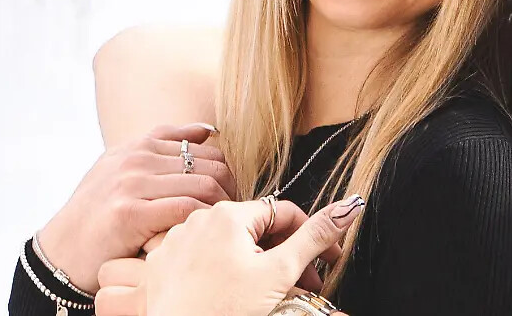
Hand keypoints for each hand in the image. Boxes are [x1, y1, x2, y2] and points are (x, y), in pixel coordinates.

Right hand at [37, 123, 234, 292]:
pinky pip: (187, 208)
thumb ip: (158, 151)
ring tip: (229, 223)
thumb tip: (206, 131)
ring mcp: (131, 183)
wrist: (59, 253)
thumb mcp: (120, 172)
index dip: (224, 166)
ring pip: (204, 183)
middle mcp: (135, 158)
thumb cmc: (96, 218)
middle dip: (231, 186)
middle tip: (240, 209)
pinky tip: (208, 234)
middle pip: (209, 162)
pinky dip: (205, 220)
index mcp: (136, 146)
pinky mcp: (130, 212)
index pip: (200, 143)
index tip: (232, 188)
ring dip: (224, 205)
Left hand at [144, 195, 363, 315]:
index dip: (311, 236)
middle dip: (283, 255)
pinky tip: (231, 293)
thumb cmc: (224, 311)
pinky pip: (202, 257)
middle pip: (256, 229)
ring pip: (229, 243)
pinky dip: (222, 270)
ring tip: (267, 294)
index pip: (284, 213)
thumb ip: (315, 237)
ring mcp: (177, 239)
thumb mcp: (279, 272)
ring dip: (254, 263)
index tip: (328, 260)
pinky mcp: (162, 262)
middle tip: (303, 285)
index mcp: (228, 214)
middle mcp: (198, 218)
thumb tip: (349, 207)